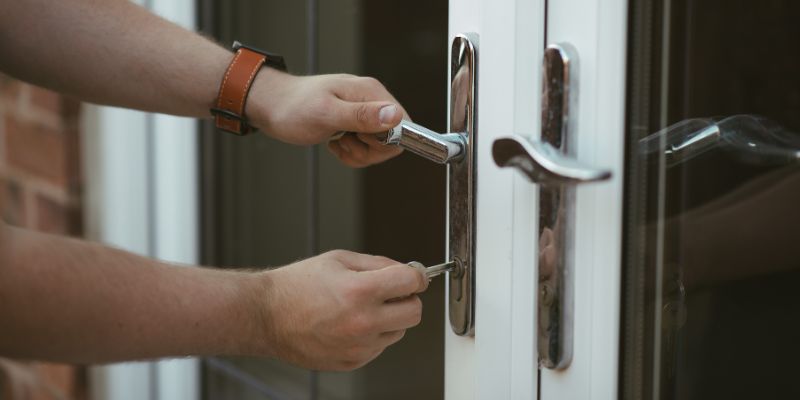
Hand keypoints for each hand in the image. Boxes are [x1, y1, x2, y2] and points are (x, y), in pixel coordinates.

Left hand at [246, 68, 405, 166]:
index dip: (386, 141)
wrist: (271, 106)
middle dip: (369, 151)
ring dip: (358, 153)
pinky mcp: (354, 123)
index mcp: (371, 93)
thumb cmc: (293, 108)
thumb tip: (395, 116)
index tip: (360, 140)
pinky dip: (351, 153)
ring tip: (337, 142)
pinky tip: (334, 144)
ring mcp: (363, 112)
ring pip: (379, 147)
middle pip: (392, 139)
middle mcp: (371, 100)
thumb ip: (362, 116)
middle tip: (344, 142)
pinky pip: (365, 148)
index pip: (403, 124)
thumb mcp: (327, 114)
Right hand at [254, 250, 427, 370]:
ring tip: (361, 308)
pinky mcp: (352, 362)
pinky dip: (373, 335)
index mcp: (360, 291)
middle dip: (407, 299)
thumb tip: (407, 271)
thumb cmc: (297, 286)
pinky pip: (379, 347)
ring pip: (399, 332)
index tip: (413, 276)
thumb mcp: (339, 259)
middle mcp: (363, 322)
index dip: (416, 275)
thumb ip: (378, 264)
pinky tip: (350, 324)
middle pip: (415, 313)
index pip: (412, 282)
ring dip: (390, 319)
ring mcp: (358, 346)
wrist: (266, 315)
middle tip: (392, 292)